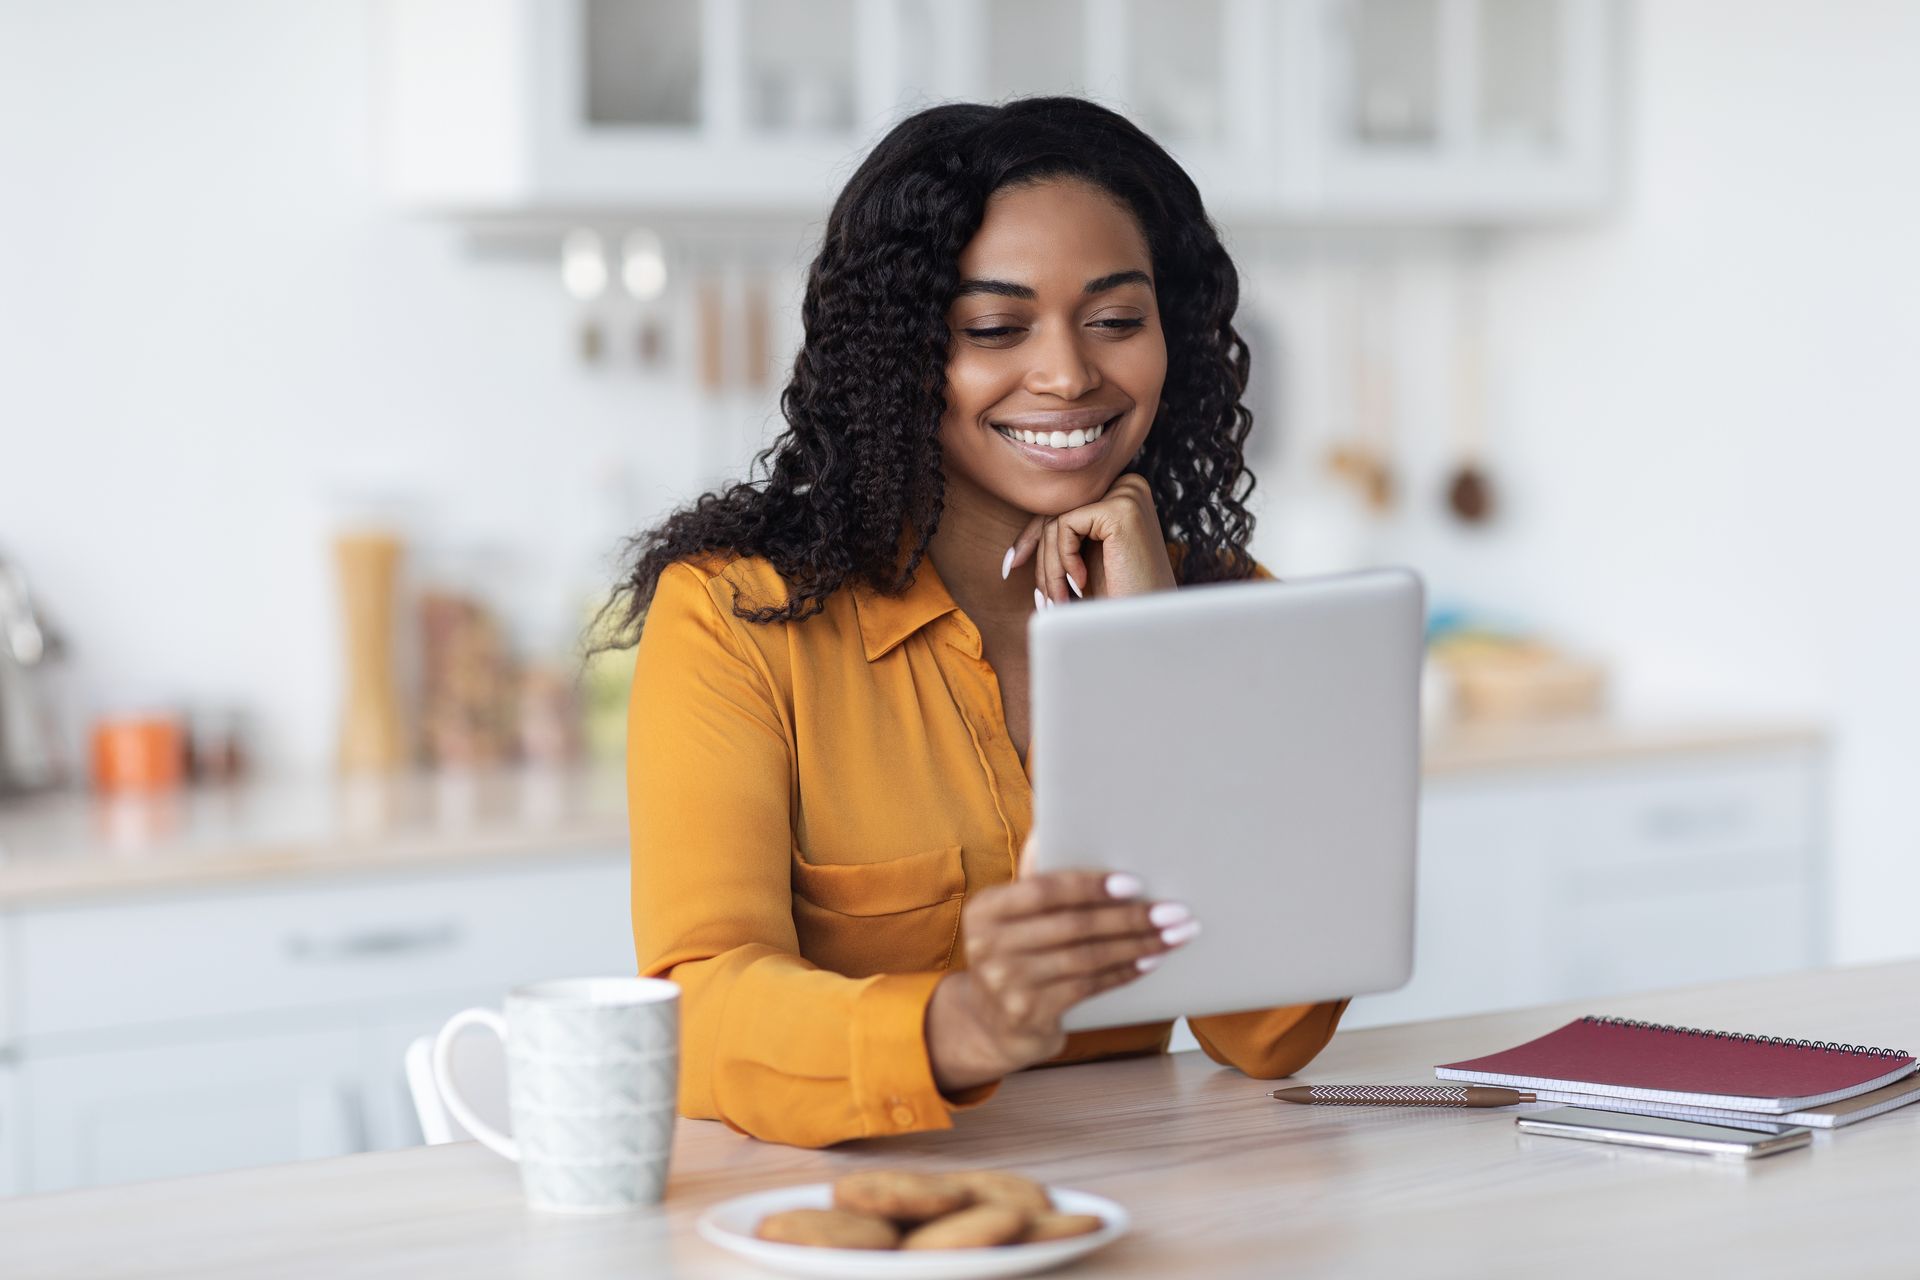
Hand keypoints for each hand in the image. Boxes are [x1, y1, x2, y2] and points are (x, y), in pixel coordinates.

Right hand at [925, 851, 1200, 1093]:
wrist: (992, 1024)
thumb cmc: (1015, 954)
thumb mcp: (1011, 917)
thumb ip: (1035, 880)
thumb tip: (1049, 829)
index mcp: (985, 909)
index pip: (1044, 890)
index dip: (1090, 885)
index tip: (1135, 883)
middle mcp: (989, 945)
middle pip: (1073, 926)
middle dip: (1131, 917)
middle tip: (1175, 911)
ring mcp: (1006, 983)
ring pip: (1087, 958)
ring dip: (1138, 945)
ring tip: (1175, 936)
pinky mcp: (1028, 1013)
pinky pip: (1088, 987)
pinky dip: (1124, 972)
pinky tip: (1151, 960)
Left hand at [1005, 473, 1178, 604]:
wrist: (1148, 629)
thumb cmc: (1119, 600)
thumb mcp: (1085, 560)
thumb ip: (1062, 536)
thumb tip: (1019, 536)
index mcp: (1123, 494)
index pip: (1065, 507)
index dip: (1032, 538)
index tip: (1010, 566)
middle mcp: (1128, 485)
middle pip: (1058, 511)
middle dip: (1040, 558)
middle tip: (1040, 598)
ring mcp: (1127, 493)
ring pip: (1057, 521)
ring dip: (1050, 568)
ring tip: (1058, 600)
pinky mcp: (1120, 508)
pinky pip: (1065, 525)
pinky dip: (1063, 560)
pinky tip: (1080, 584)